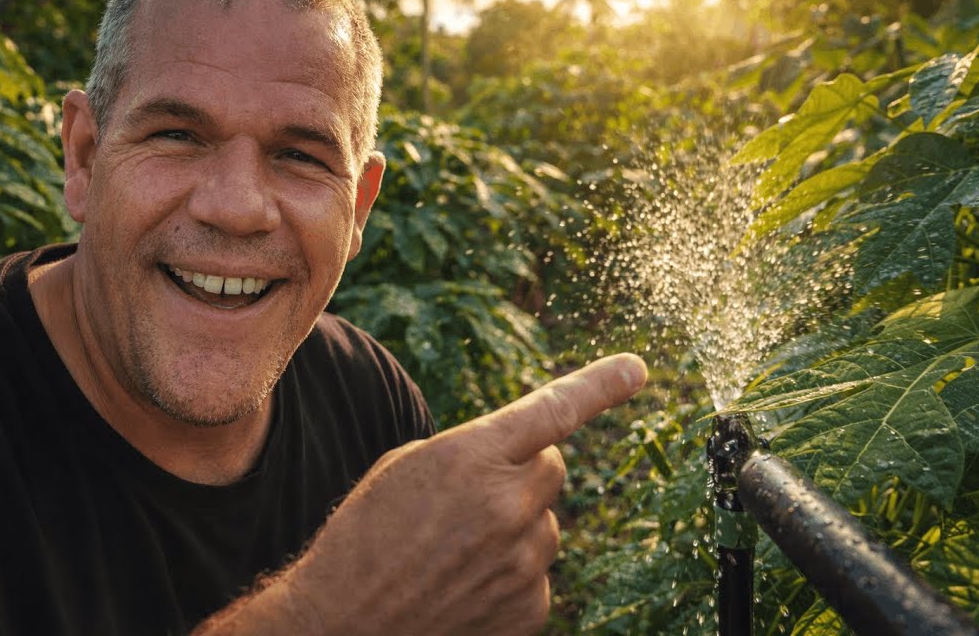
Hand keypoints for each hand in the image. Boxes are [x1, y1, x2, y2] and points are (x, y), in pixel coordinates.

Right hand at [199, 353, 647, 634]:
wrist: (343, 621)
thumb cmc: (365, 536)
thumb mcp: (406, 467)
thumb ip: (474, 451)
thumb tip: (526, 454)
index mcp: (470, 457)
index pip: (552, 409)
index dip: (599, 385)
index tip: (635, 368)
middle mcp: (506, 506)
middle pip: (553, 467)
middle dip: (522, 472)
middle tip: (473, 496)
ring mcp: (521, 563)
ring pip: (547, 523)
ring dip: (516, 527)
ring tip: (458, 550)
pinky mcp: (527, 608)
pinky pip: (539, 574)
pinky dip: (512, 575)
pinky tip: (467, 583)